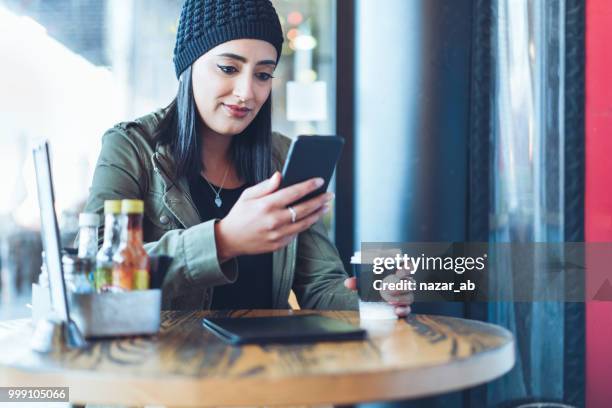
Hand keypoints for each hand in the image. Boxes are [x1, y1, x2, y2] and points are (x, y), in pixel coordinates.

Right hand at [215, 171, 333, 261]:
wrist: (229, 240)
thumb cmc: (239, 214)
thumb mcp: (248, 195)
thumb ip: (266, 186)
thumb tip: (280, 175)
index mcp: (267, 205)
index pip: (294, 192)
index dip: (309, 186)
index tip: (320, 181)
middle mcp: (274, 220)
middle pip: (304, 208)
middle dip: (319, 200)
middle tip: (329, 195)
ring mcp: (278, 234)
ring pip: (304, 223)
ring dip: (317, 214)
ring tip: (325, 207)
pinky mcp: (279, 244)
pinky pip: (296, 233)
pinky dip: (305, 225)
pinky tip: (311, 218)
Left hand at [344, 269, 414, 317]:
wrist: (370, 300)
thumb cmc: (370, 286)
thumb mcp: (363, 283)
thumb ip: (357, 282)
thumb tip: (348, 283)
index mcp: (396, 273)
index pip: (406, 268)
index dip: (405, 268)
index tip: (399, 271)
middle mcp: (403, 284)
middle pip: (409, 283)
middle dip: (400, 286)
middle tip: (388, 289)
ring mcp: (404, 296)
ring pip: (409, 296)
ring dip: (401, 298)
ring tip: (390, 301)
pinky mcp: (403, 307)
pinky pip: (407, 309)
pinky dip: (403, 310)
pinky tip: (396, 311)